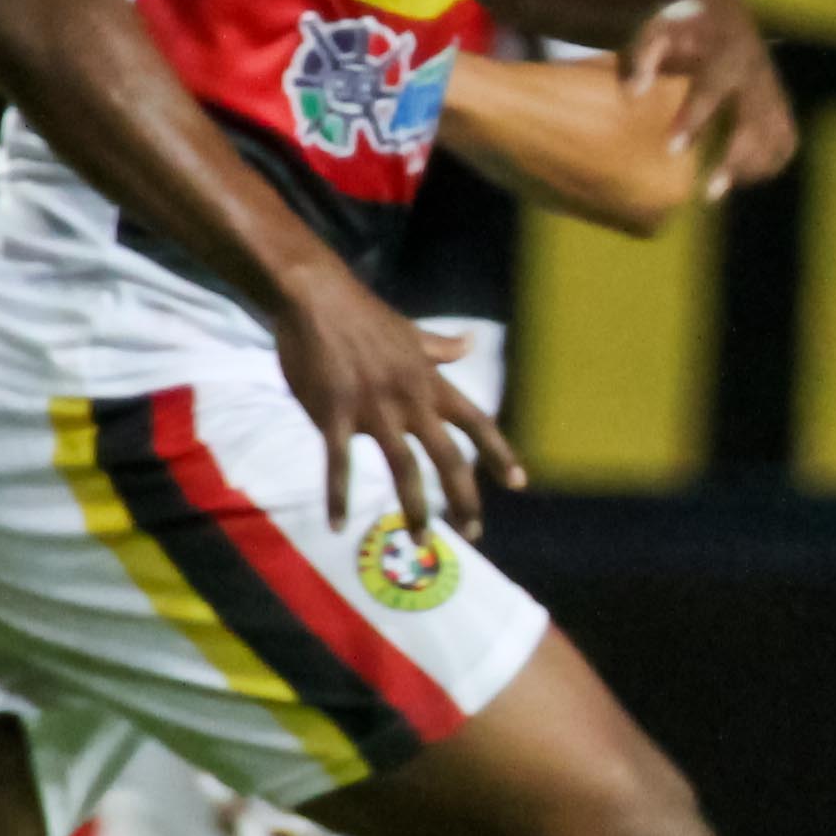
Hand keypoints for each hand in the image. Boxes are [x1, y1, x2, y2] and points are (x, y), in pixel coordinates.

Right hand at [267, 265, 524, 538]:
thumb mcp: (412, 332)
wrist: (316, 298)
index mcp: (430, 383)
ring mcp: (373, 410)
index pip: (476, 422)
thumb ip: (441, 348)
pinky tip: (339, 524)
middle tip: (472, 532)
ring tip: (420, 538)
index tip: (518, 483)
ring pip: (403, 468)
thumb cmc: (363, 317)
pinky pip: (339, 463)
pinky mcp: (334, 414)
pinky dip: (339, 496)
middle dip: (463, 498)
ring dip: (414, 508)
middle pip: (448, 457)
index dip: (499, 453)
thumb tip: (471, 342)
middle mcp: (411, 401)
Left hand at [619, 0, 796, 199]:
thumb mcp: (656, 30)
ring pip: (776, 136)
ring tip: (719, 187)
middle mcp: (756, 73)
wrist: (722, 12)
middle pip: (754, 123)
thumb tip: (633, 93)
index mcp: (726, 52)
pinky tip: (741, 176)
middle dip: (735, 159)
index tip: (673, 150)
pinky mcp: (779, 103)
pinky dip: (769, 162)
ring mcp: (773, 89)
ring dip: (753, 166)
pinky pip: (785, 140)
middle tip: (710, 193)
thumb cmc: (682, 26)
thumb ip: (643, 58)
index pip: (712, 89)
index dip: (694, 119)